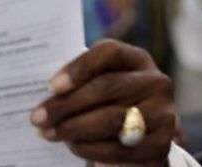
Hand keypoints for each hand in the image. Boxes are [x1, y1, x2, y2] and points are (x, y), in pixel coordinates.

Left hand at [29, 39, 175, 165]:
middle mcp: (155, 82)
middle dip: (66, 104)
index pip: (109, 52)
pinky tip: (72, 146)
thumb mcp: (97, 82)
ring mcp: (162, 113)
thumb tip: (43, 89)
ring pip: (111, 118)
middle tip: (38, 117)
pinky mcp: (160, 145)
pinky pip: (118, 147)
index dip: (79, 68)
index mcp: (136, 59)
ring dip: (73, 128)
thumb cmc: (107, 100)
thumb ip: (79, 80)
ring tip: (49, 133)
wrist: (140, 134)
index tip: (51, 86)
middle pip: (106, 87)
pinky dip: (90, 148)